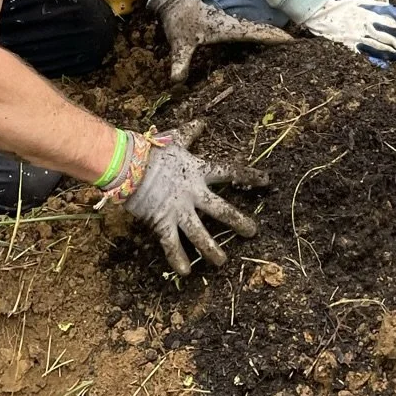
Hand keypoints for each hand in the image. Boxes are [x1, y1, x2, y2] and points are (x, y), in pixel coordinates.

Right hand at [127, 136, 265, 276]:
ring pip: (200, 233)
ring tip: (223, 262)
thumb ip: (191, 133)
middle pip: (221, 210)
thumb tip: (203, 122)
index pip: (230, 173)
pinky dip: (178, 258)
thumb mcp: (175, 139)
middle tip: (253, 232)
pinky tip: (186, 273)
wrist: (128, 164)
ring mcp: (179, 210)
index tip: (267, 181)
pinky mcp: (162, 222)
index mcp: (198, 172)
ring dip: (212, 249)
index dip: (249, 176)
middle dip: (238, 222)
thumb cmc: (151, 150)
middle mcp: (193, 194)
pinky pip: (171, 244)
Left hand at [146, 0, 290, 84]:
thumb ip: (180, 64)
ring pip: (257, 29)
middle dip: (280, 38)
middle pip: (263, 31)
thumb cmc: (180, 19)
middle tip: (299, 47)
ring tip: (288, 46)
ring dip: (272, 35)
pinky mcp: (228, 23)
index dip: (275, 37)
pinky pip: (249, 30)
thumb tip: (177, 85)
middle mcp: (235, 24)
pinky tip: (264, 43)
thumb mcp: (180, 44)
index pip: (257, 33)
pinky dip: (260, 34)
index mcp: (229, 27)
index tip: (293, 41)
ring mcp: (232, 23)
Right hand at [302, 0, 395, 62]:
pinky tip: (386, 67)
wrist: (323, 14)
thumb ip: (386, 9)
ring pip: (382, 50)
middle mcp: (368, 29)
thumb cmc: (346, 7)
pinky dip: (377, 61)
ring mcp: (360, 39)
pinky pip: (366, 55)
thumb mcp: (367, 3)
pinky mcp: (352, 47)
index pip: (394, 27)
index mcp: (373, 16)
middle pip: (391, 41)